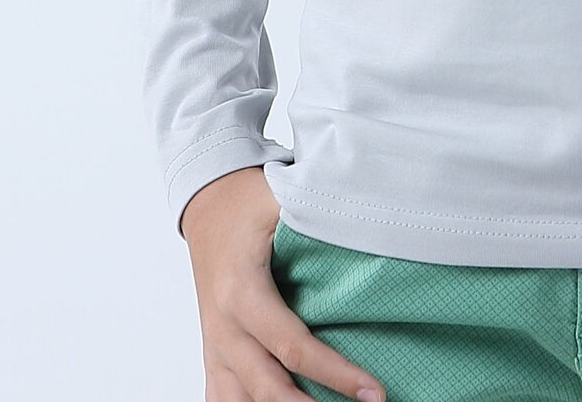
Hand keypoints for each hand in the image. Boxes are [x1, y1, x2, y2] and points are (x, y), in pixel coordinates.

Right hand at [181, 166, 387, 401]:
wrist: (207, 205)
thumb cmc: (247, 203)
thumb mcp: (282, 200)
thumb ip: (319, 216)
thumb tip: (371, 224)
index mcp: (242, 293)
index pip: (294, 347)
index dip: (336, 374)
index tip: (374, 391)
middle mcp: (224, 329)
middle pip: (268, 389)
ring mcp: (215, 347)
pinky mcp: (213, 354)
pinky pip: (220, 399)